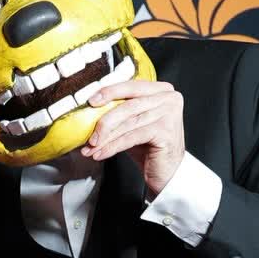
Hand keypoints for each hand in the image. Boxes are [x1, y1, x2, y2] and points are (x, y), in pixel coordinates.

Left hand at [82, 77, 184, 196]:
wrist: (166, 171)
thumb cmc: (148, 145)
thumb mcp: (132, 123)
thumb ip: (118, 111)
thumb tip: (89, 110)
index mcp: (161, 89)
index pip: (131, 86)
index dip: (109, 92)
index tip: (91, 101)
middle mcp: (169, 98)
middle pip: (129, 105)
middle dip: (105, 121)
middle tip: (89, 134)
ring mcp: (169, 114)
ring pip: (129, 123)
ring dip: (106, 137)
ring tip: (91, 148)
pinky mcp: (166, 132)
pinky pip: (132, 137)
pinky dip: (113, 146)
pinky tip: (101, 153)